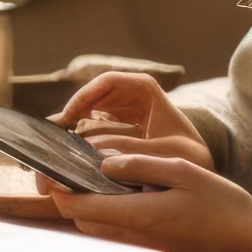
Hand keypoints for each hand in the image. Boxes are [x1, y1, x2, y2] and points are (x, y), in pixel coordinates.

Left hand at [45, 153, 251, 251]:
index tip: (50, 170)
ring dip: (90, 212)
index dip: (59, 189)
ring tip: (91, 183)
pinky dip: (111, 225)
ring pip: (99, 235)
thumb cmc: (224, 206)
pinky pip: (119, 244)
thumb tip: (104, 163)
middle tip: (67, 173)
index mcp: (139, 218)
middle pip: (83, 223)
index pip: (79, 207)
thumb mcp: (183, 171)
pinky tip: (122, 204)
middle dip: (70, 200)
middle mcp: (136, 244)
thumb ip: (140, 164)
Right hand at [52, 71, 214, 170]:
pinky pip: (91, 127)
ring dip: (70, 127)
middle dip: (70, 114)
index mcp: (144, 88)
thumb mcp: (165, 152)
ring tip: (53, 145)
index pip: (106, 82)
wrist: (201, 169)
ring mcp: (121, 109)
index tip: (67, 118)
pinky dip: (77, 138)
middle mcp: (129, 94)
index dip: (83, 97)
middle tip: (50, 135)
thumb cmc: (190, 156)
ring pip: (87, 112)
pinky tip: (65, 153)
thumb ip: (131, 149)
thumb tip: (92, 148)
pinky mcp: (116, 126)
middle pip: (91, 96)